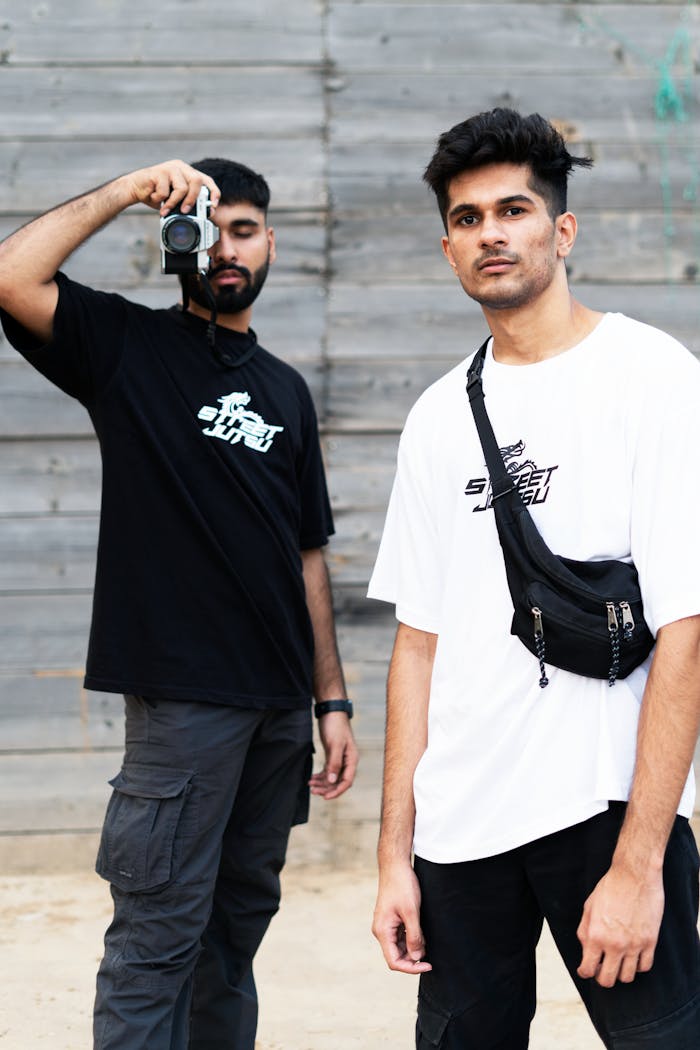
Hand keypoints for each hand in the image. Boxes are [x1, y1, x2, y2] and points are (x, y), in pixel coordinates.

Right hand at [122, 159, 220, 215]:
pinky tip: (153, 198)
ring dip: (174, 203)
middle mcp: (181, 167)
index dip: (213, 192)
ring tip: (165, 210)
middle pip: (197, 181)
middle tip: (184, 211)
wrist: (134, 188)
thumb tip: (205, 214)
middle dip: (193, 199)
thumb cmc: (156, 194)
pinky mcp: (159, 171)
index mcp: (188, 173)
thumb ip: (188, 203)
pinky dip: (160, 200)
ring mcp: (170, 168)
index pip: (206, 180)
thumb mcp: (175, 200)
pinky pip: (165, 191)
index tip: (213, 206)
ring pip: (182, 188)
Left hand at [309, 711, 357, 799]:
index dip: (336, 791)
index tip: (325, 797)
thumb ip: (334, 763)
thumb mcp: (334, 744)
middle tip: (313, 791)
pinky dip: (320, 775)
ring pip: (332, 776)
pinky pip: (328, 770)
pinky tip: (312, 778)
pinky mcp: (332, 754)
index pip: (346, 781)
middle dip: (326, 788)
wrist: (331, 710)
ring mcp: (340, 758)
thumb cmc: (335, 725)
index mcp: (351, 759)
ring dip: (322, 783)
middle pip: (338, 781)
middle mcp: (347, 761)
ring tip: (310, 785)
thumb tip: (332, 780)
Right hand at [372, 862, 431, 974]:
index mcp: (383, 931)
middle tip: (430, 956)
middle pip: (396, 955)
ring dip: (413, 947)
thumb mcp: (411, 912)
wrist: (395, 865)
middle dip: (413, 958)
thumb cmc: (402, 885)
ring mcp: (386, 924)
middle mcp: (381, 930)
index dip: (411, 967)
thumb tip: (417, 956)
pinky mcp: (391, 919)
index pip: (394, 961)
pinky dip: (411, 937)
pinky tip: (421, 932)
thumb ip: (414, 936)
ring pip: (399, 946)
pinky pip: (401, 935)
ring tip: (426, 940)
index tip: (427, 965)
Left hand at [577, 863, 664, 986]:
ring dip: (621, 972)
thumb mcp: (588, 907)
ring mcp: (634, 945)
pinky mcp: (650, 941)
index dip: (585, 972)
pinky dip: (638, 965)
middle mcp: (614, 944)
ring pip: (627, 977)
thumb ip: (584, 931)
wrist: (634, 875)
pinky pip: (645, 966)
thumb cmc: (610, 888)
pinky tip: (634, 956)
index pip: (587, 969)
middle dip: (602, 977)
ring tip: (619, 961)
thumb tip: (586, 951)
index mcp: (595, 935)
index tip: (587, 969)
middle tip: (603, 968)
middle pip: (608, 980)